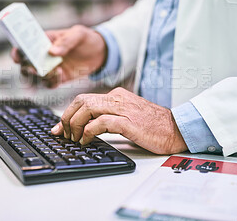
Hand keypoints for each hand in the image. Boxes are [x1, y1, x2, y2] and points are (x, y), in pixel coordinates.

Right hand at [10, 25, 106, 87]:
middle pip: (25, 65)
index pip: (24, 46)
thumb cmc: (86, 38)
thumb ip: (66, 41)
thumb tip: (52, 52)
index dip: (17, 52)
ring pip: (35, 77)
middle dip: (27, 69)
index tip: (18, 57)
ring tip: (55, 71)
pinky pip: (49, 84)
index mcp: (43, 41)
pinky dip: (51, 82)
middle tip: (35, 69)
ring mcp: (49, 68)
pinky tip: (61, 75)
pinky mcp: (58, 78)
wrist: (101, 52)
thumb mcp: (79, 34)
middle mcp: (43, 56)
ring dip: (40, 77)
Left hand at [51, 87, 187, 154]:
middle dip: (67, 118)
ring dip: (76, 125)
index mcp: (116, 96)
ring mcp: (123, 109)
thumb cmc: (152, 126)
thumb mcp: (127, 116)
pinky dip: (89, 131)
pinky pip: (101, 123)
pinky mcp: (128, 122)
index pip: (84, 99)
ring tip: (74, 138)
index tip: (60, 127)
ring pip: (88, 109)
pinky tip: (86, 140)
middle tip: (64, 134)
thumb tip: (86, 127)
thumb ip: (107, 117)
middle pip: (81, 102)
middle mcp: (117, 99)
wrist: (176, 129)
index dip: (68, 113)